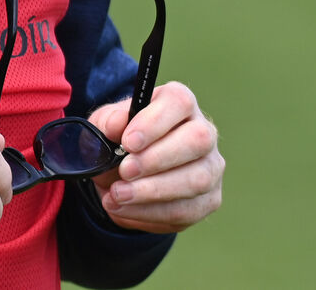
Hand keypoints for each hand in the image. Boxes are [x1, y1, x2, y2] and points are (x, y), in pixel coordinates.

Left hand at [88, 81, 223, 233]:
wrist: (124, 174)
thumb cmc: (119, 139)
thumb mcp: (105, 125)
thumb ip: (108, 122)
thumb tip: (117, 124)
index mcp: (179, 102)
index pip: (179, 103)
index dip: (155, 123)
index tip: (128, 142)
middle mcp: (203, 131)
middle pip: (198, 140)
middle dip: (157, 159)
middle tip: (124, 171)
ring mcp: (211, 167)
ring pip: (196, 180)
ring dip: (153, 192)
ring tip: (118, 195)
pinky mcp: (209, 199)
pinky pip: (187, 210)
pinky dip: (151, 213)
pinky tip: (125, 209)